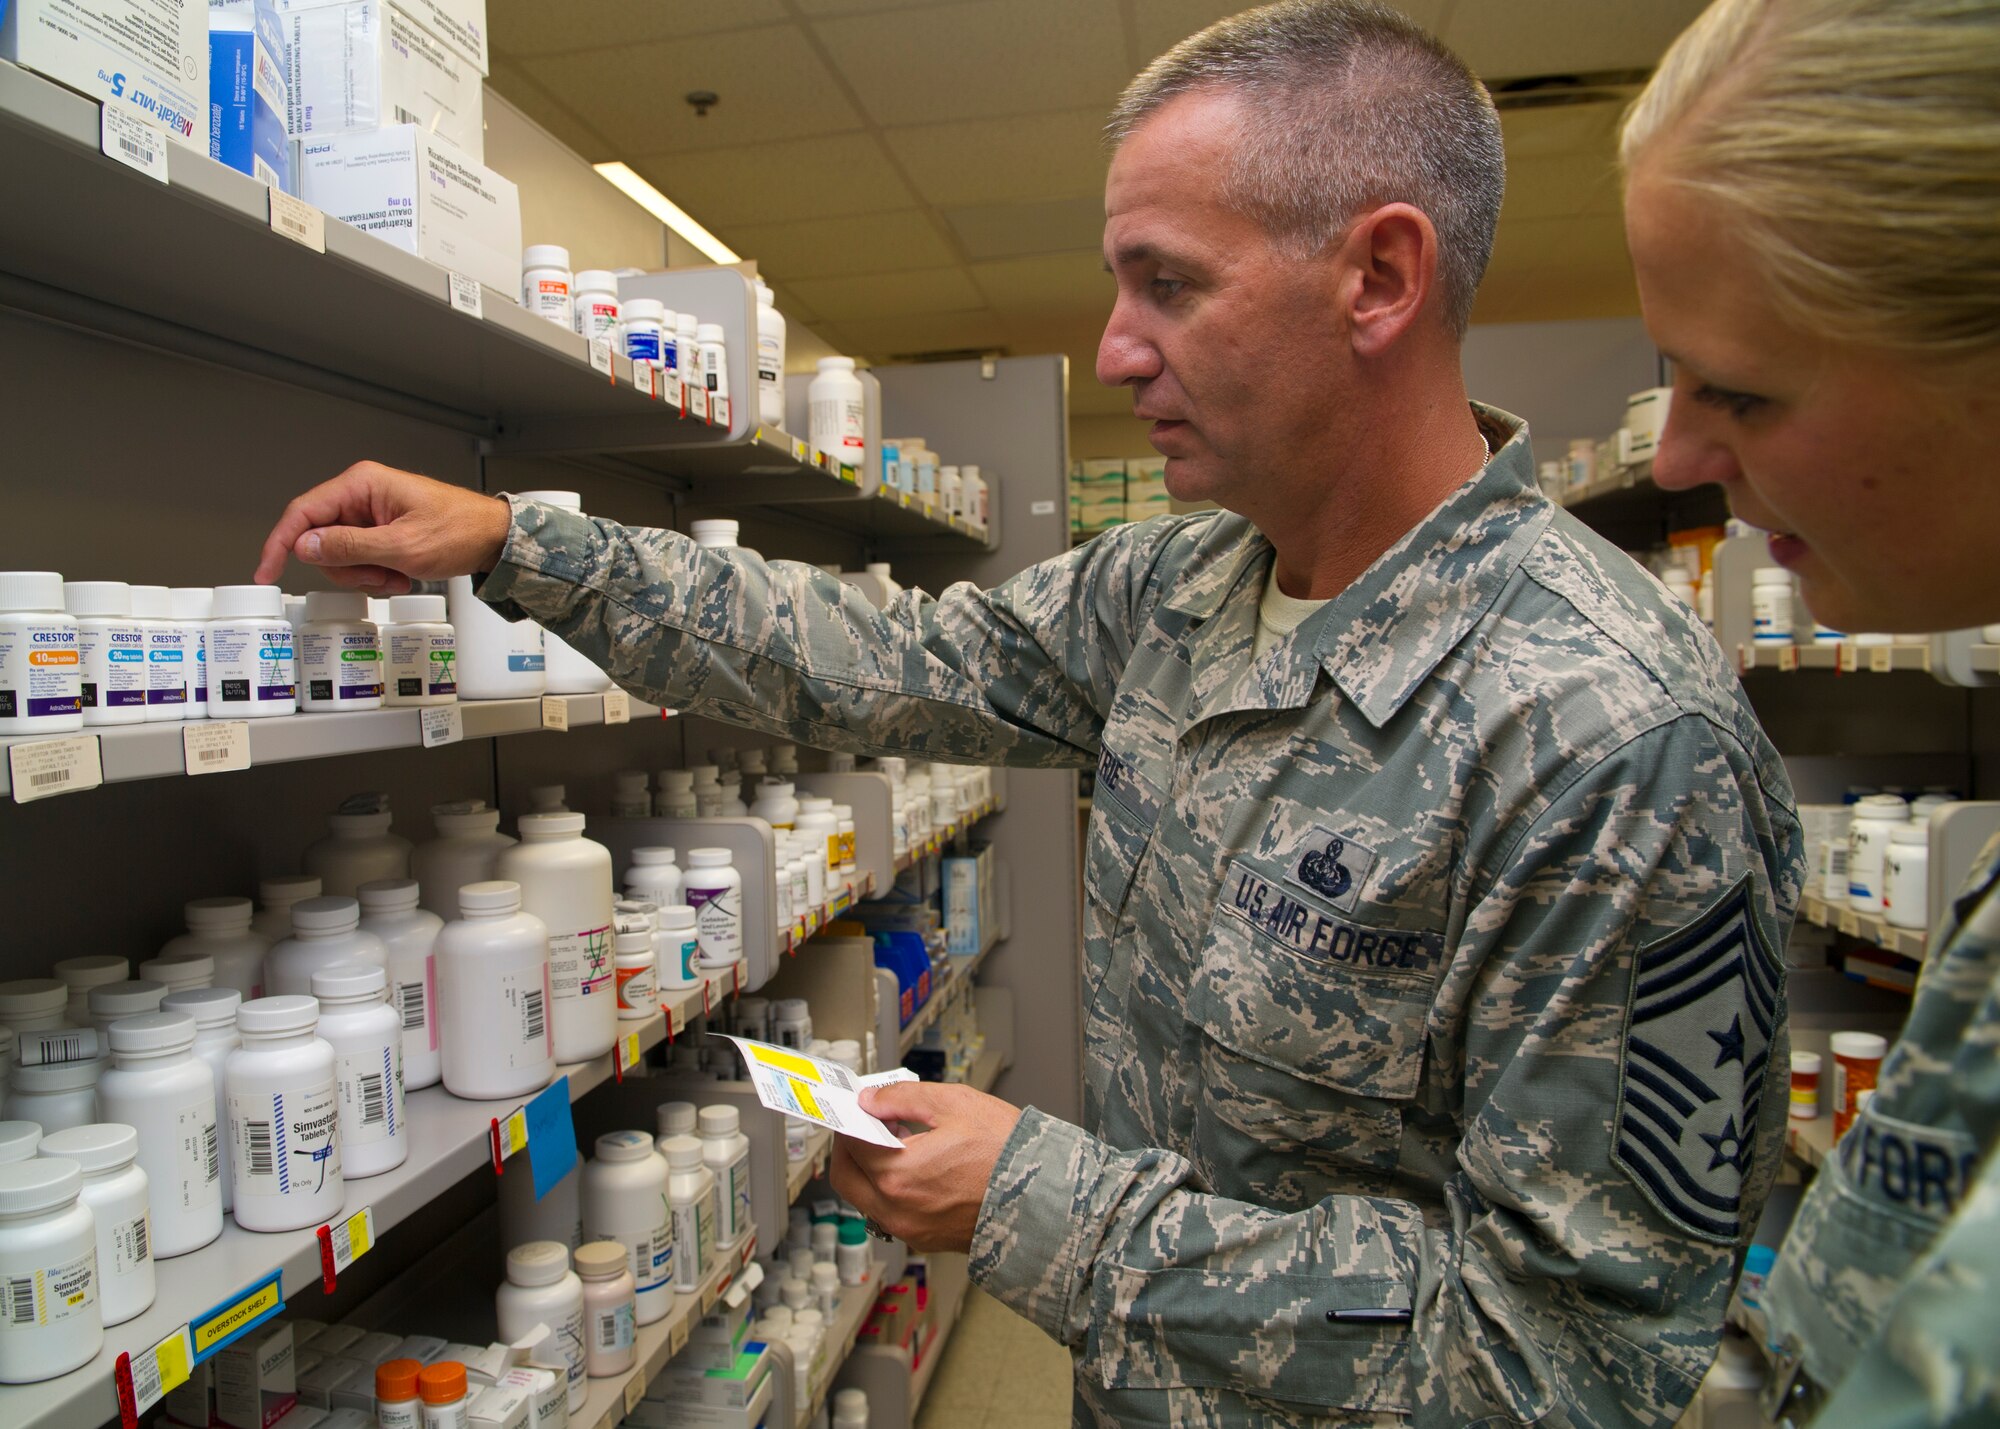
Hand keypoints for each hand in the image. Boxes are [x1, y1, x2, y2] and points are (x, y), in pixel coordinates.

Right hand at [252, 461, 511, 594]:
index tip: (267, 570)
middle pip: (320, 539)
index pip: (302, 512)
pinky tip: (402, 575)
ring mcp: (371, 512)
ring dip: (365, 575)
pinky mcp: (381, 529)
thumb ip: (349, 547)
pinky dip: (377, 574)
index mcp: (362, 484)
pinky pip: (361, 558)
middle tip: (377, 577)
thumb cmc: (460, 531)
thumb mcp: (401, 546)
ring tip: (397, 576)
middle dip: (345, 568)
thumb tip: (304, 545)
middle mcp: (362, 494)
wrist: (494, 538)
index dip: (280, 543)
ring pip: (340, 554)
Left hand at [831, 1082, 1022, 1252]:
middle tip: (866, 1124)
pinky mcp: (926, 1240)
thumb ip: (903, 1098)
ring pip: (866, 1199)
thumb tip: (871, 1100)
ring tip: (897, 1142)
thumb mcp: (955, 1104)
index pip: (850, 1144)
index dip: (852, 1118)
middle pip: (847, 1178)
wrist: (1045, 1198)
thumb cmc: (1008, 1153)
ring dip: (869, 1170)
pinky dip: (890, 1190)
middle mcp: (897, 1210)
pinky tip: (915, 1167)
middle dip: (849, 1148)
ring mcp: (911, 1230)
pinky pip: (890, 1214)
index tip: (860, 1107)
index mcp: (898, 1176)